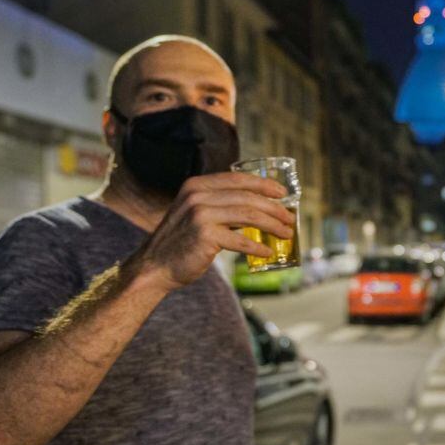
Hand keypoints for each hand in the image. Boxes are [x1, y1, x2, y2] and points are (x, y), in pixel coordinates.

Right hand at [130, 172, 294, 291]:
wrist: (155, 266)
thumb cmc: (182, 242)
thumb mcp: (197, 213)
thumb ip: (221, 205)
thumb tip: (259, 207)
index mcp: (197, 186)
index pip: (237, 179)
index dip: (263, 185)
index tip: (282, 193)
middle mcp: (197, 196)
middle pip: (247, 198)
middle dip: (274, 208)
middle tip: (289, 218)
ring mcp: (200, 215)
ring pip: (248, 216)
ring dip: (272, 225)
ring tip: (286, 234)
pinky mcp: (205, 236)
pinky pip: (240, 240)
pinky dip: (257, 246)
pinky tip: (267, 251)